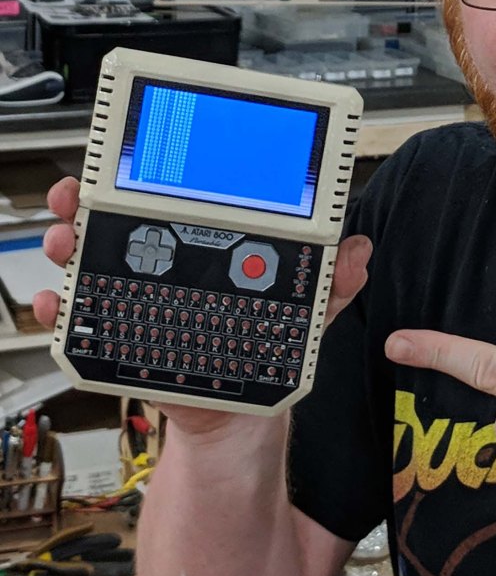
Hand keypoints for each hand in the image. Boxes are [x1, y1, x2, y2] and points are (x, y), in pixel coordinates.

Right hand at [32, 176, 372, 435]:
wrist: (242, 414)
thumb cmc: (265, 349)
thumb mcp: (304, 316)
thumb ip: (331, 286)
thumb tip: (357, 253)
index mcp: (208, 247)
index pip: (176, 200)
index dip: (154, 175)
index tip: (135, 161)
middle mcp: (168, 264)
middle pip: (120, 221)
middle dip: (92, 201)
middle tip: (81, 193)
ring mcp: (141, 299)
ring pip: (95, 261)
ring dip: (73, 244)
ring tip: (67, 240)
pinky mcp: (125, 340)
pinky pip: (85, 321)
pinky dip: (65, 310)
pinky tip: (58, 302)